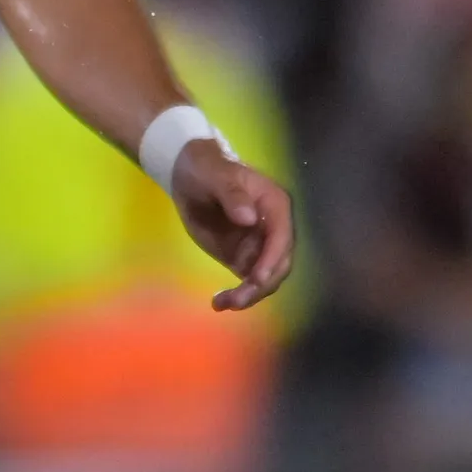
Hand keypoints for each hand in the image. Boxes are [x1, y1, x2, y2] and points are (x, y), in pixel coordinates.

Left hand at [174, 144, 296, 310]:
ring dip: (249, 295)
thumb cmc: (207, 167)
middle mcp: (273, 229)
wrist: (189, 173)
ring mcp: (259, 245)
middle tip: (237, 300)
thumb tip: (249, 218)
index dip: (272, 259)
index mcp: (275, 205)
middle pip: (278, 263)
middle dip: (261, 284)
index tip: (258, 278)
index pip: (282, 237)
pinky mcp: (242, 257)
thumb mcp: (216, 175)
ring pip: (264, 278)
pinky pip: (246, 281)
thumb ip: (232, 194)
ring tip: (222, 304)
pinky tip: (218, 303)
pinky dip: (236, 294)